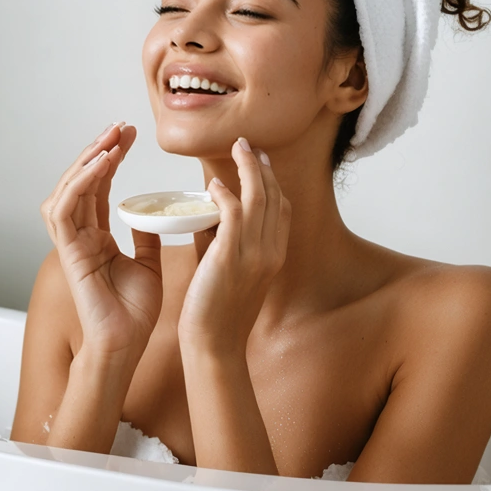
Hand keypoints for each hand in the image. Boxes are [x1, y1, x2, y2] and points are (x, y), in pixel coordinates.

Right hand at [40, 122, 162, 358]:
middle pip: (80, 181)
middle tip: (120, 126)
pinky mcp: (68, 253)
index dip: (110, 157)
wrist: (127, 344)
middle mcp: (80, 235)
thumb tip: (155, 215)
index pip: (98, 186)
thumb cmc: (134, 312)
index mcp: (96, 236)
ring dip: (86, 160)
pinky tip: (102, 163)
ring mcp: (71, 243)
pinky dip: (80, 183)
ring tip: (109, 139)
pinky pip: (65, 210)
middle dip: (98, 150)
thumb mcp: (149, 263)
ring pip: (66, 189)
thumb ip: (146, 236)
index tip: (130, 134)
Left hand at [177, 137, 291, 356]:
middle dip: (262, 167)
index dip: (273, 181)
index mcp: (275, 257)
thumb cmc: (217, 312)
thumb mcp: (228, 270)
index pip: (282, 209)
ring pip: (258, 199)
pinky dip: (225, 195)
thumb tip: (208, 215)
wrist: (214, 345)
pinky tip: (214, 186)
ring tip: (237, 149)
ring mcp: (254, 255)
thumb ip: (222, 241)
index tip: (260, 161)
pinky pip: (233, 214)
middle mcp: (271, 253)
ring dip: (247, 170)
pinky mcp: (230, 258)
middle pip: (275, 197)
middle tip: (248, 145)